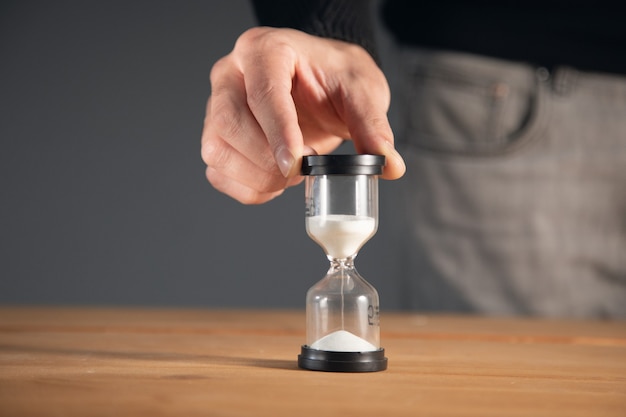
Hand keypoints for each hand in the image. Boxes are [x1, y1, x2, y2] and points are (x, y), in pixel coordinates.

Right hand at [201, 27, 404, 203]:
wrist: (319, 80)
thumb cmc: (333, 76)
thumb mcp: (361, 90)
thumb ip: (372, 123)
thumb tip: (388, 164)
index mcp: (266, 50)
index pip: (263, 92)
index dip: (278, 131)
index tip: (296, 163)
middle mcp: (232, 75)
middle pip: (229, 122)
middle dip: (266, 158)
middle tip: (302, 170)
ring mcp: (218, 106)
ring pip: (216, 150)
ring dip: (255, 176)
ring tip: (291, 175)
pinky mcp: (218, 136)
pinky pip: (218, 172)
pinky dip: (247, 188)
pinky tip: (275, 182)